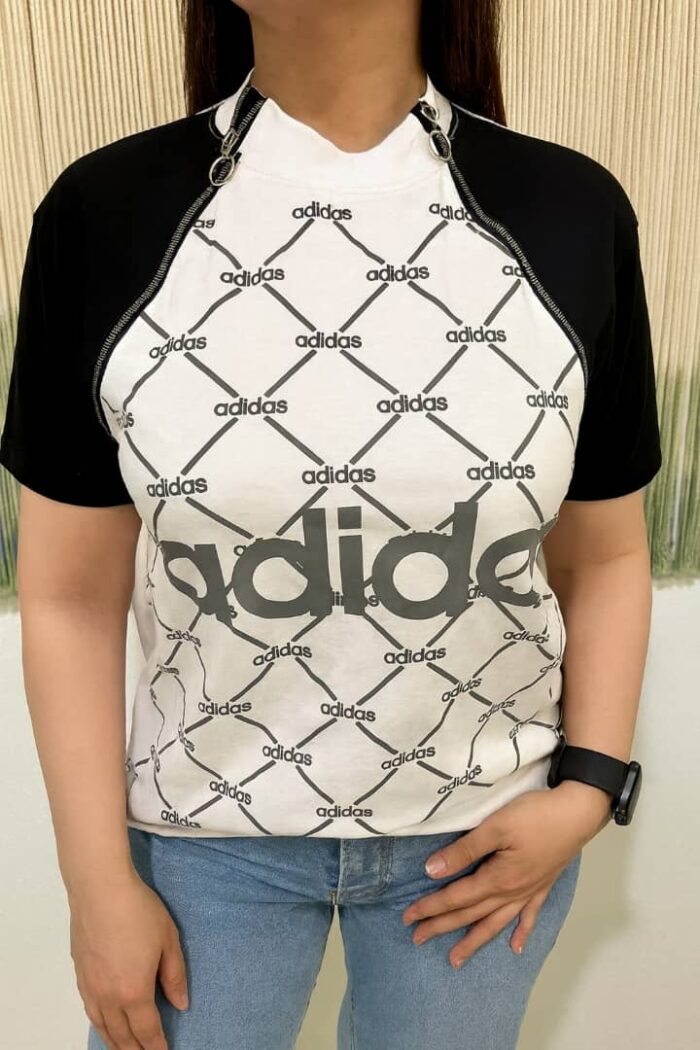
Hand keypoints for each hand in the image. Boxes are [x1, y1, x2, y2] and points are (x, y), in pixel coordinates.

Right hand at [69, 869, 187, 1048]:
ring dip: (115, 1042)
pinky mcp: (79, 974)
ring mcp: (91, 987)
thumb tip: (180, 1003)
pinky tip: (104, 1022)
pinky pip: (90, 1010)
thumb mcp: (168, 940)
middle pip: (122, 1036)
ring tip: (125, 1048)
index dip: (156, 1046)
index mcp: (134, 991)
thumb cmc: (137, 910)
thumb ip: (174, 976)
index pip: (147, 1031)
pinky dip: (99, 1024)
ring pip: (102, 1026)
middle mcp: (109, 996)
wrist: (100, 889)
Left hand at [401, 782, 611, 968]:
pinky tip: (516, 948)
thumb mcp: (495, 826)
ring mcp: (529, 891)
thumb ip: (464, 851)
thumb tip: (432, 871)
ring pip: (496, 923)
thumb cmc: (536, 814)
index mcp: (497, 879)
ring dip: (475, 941)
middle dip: (442, 927)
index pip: (456, 898)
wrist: (578, 812)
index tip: (408, 918)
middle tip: (417, 940)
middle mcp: (512, 892)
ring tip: (456, 960)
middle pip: (471, 915)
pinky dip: (522, 932)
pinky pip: (529, 915)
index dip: (430, 907)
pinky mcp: (543, 885)